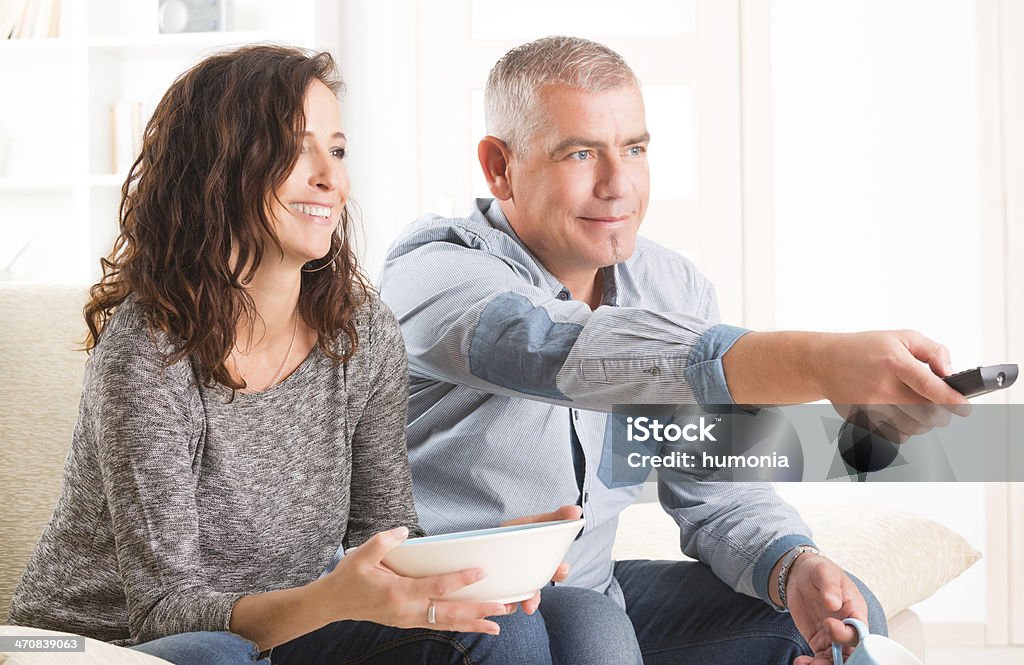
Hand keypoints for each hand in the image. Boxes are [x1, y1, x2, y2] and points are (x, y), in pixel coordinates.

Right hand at [315, 526, 506, 633]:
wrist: (333, 604)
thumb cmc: (348, 578)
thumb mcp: (362, 555)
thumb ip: (384, 542)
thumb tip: (403, 531)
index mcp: (399, 592)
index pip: (437, 587)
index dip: (461, 580)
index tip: (481, 572)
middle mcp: (407, 610)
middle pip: (450, 612)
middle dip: (478, 611)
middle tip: (503, 607)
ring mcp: (408, 620)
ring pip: (447, 623)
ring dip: (473, 623)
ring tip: (497, 625)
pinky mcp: (408, 622)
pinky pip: (437, 626)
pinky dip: (458, 626)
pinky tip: (474, 625)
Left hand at [499, 505, 581, 614]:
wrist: (488, 541)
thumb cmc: (516, 532)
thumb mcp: (535, 522)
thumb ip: (556, 517)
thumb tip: (577, 510)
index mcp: (543, 561)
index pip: (557, 570)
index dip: (560, 571)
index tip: (561, 569)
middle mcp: (531, 576)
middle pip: (536, 590)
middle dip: (535, 598)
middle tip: (531, 605)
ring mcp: (515, 585)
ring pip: (519, 600)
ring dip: (514, 607)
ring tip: (510, 608)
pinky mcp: (499, 590)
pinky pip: (503, 603)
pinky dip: (503, 606)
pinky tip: (501, 606)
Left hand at [786, 554, 866, 664]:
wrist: (801, 575)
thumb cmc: (819, 571)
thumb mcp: (824, 572)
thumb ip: (830, 587)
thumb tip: (832, 602)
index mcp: (855, 611)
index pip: (859, 631)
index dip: (846, 634)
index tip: (828, 624)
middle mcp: (847, 627)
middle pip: (850, 652)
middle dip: (838, 660)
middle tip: (819, 662)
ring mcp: (833, 636)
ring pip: (836, 659)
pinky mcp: (819, 641)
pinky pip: (820, 658)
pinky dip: (812, 663)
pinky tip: (800, 662)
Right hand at [812, 331, 970, 441]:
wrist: (823, 362)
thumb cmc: (862, 349)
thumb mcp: (901, 336)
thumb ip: (932, 350)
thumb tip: (949, 372)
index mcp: (894, 362)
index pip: (930, 386)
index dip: (951, 400)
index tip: (964, 407)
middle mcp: (881, 386)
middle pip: (925, 413)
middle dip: (940, 413)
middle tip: (940, 407)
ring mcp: (870, 406)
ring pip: (911, 428)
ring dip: (923, 423)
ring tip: (918, 410)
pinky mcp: (861, 419)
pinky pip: (893, 436)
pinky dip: (904, 431)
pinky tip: (901, 418)